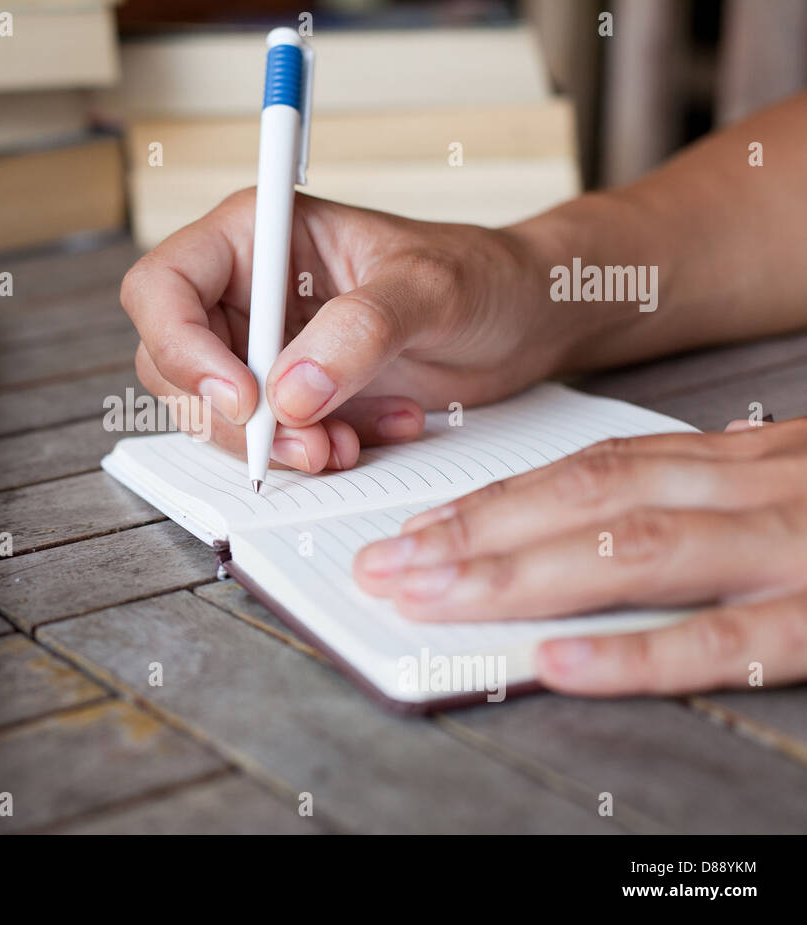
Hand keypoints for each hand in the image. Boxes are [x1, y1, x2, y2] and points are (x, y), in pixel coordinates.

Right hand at [120, 190, 577, 472]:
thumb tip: (290, 392)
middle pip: (174, 363)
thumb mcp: (430, 287)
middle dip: (231, 418)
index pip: (164, 287)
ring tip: (349, 446)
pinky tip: (377, 433)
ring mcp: (261, 348)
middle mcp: (244, 292)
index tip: (243, 397)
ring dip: (273, 446)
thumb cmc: (480, 274)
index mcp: (256, 235)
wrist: (521, 321)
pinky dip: (312, 453)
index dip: (182, 347)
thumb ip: (361, 330)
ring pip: (212, 414)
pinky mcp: (288, 397)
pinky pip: (265, 440)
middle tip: (303, 445)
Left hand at [354, 418, 806, 695]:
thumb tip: (574, 537)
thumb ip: (692, 504)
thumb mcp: (784, 488)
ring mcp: (793, 547)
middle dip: (474, 535)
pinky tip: (556, 662)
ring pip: (635, 551)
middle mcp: (751, 492)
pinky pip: (728, 638)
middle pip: (590, 501)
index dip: (492, 502)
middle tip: (384, 567)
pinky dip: (636, 653)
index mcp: (733, 464)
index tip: (413, 529)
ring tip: (432, 599)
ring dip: (519, 577)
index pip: (590, 472)